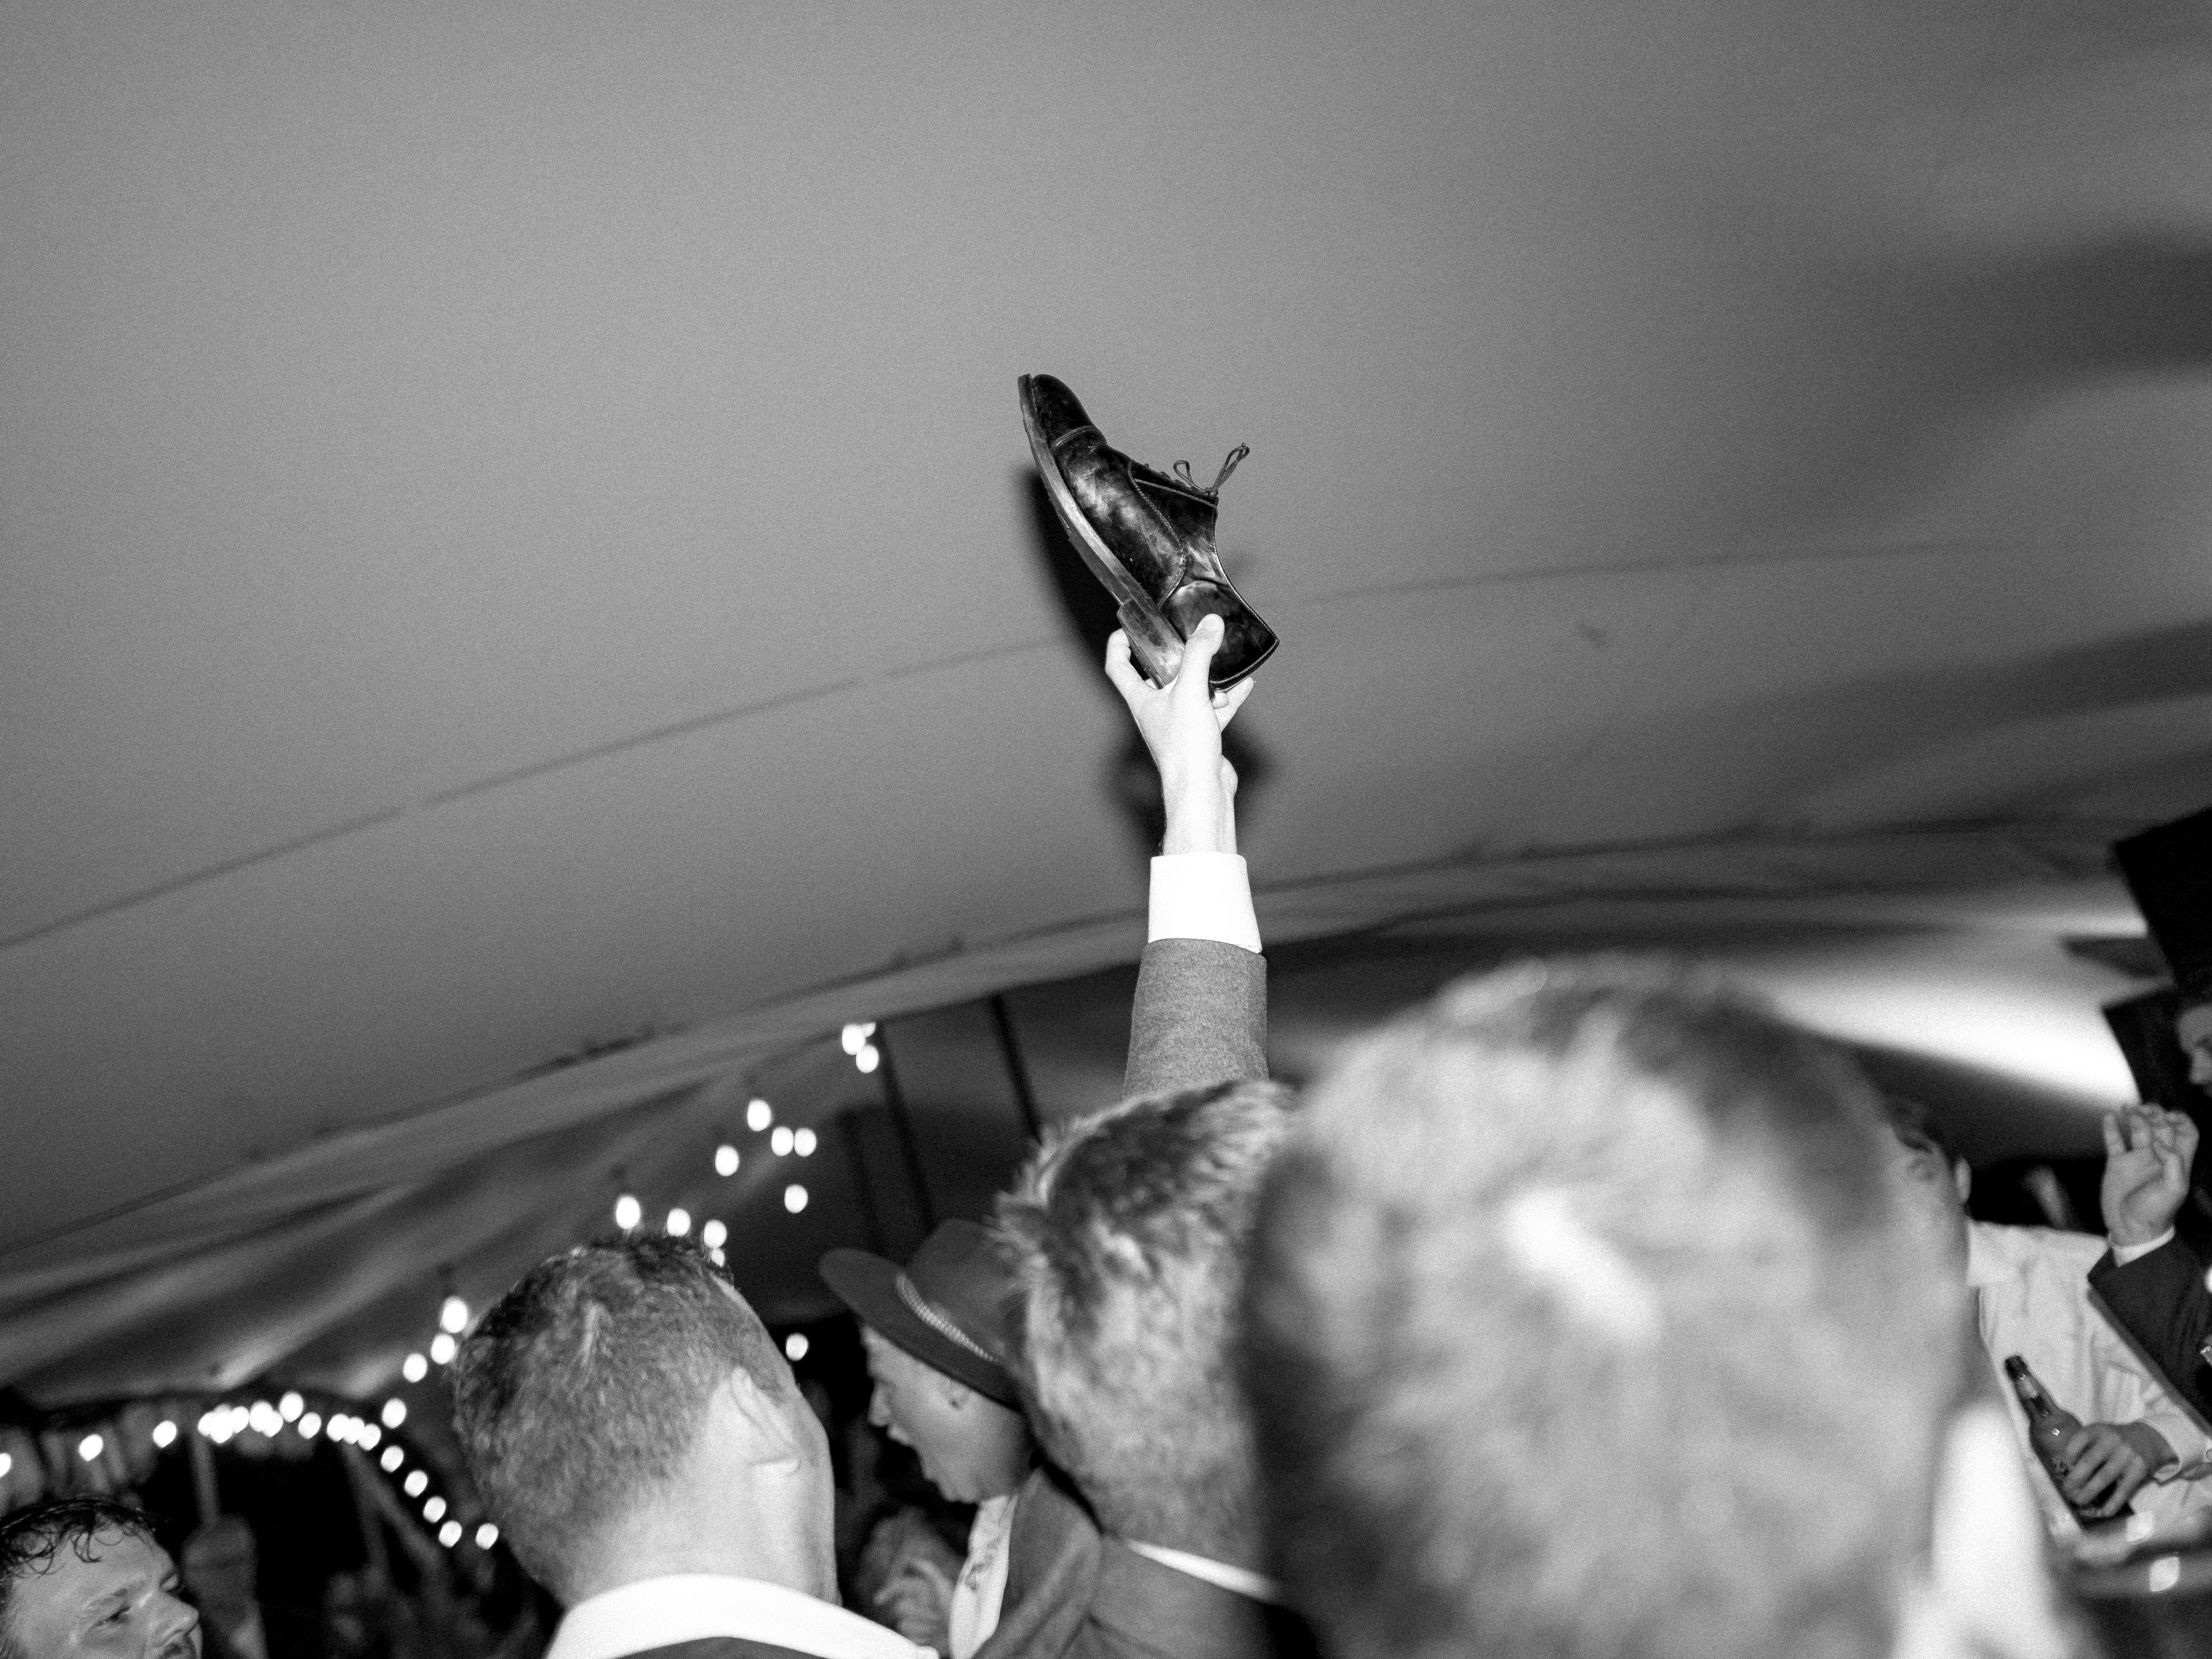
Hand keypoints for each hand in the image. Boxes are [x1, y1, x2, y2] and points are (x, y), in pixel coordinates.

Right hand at [871, 1557, 952, 1648]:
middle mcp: (917, 1606)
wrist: (964, 1630)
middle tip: (935, 1615)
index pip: (899, 1587)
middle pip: (900, 1609)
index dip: (888, 1592)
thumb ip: (927, 1569)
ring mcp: (917, 1623)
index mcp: (921, 1591)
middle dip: (917, 1612)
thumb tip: (912, 1558)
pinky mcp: (919, 1640)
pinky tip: (934, 1636)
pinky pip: (909, 1640)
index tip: (878, 1600)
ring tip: (938, 1626)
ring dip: (922, 1626)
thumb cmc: (955, 1606)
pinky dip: (921, 1639)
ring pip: (903, 1626)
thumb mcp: (943, 1585)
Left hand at [1104, 615, 1255, 855]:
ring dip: (1206, 679)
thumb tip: (1210, 624)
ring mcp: (1177, 724)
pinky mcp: (1199, 736)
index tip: (1129, 627)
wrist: (1201, 790)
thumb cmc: (1184, 747)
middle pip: (1156, 677)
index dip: (1119, 645)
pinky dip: (1228, 697)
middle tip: (1187, 638)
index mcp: (1141, 700)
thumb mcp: (1190, 691)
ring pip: (1188, 692)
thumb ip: (1199, 654)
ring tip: (1222, 666)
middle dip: (1173, 657)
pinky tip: (1244, 684)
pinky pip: (1213, 709)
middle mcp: (1155, 711)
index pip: (1118, 666)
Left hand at [2061, 1421, 2170, 1516]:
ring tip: (2079, 1501)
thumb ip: (2085, 1446)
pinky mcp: (2139, 1470)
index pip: (2079, 1440)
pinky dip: (2113, 1502)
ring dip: (2089, 1491)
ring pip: (2104, 1477)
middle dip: (2075, 1479)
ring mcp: (2126, 1456)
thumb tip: (2065, 1469)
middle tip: (2067, 1491)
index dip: (2069, 1454)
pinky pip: (2124, 1489)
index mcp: (2098, 1430)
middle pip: (2089, 1461)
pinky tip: (2105, 1512)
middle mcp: (2111, 1441)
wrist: (2150, 1438)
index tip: (2064, 1466)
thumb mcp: (2100, 1434)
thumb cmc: (2116, 1440)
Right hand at [2101, 1105, 2198, 1246]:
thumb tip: (2159, 1141)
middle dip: (2155, 1113)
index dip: (2181, 1121)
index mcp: (2176, 1162)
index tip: (2169, 1116)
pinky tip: (2108, 1116)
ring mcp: (2137, 1159)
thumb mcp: (2173, 1189)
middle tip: (2144, 1108)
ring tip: (2127, 1107)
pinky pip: (2114, 1142)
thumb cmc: (2156, 1212)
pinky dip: (2110, 1128)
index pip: (2186, 1134)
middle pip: (2161, 1127)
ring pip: (2138, 1130)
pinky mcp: (2117, 1164)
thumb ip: (2172, 1162)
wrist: (2130, 1228)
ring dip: (2134, 1116)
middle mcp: (2158, 1157)